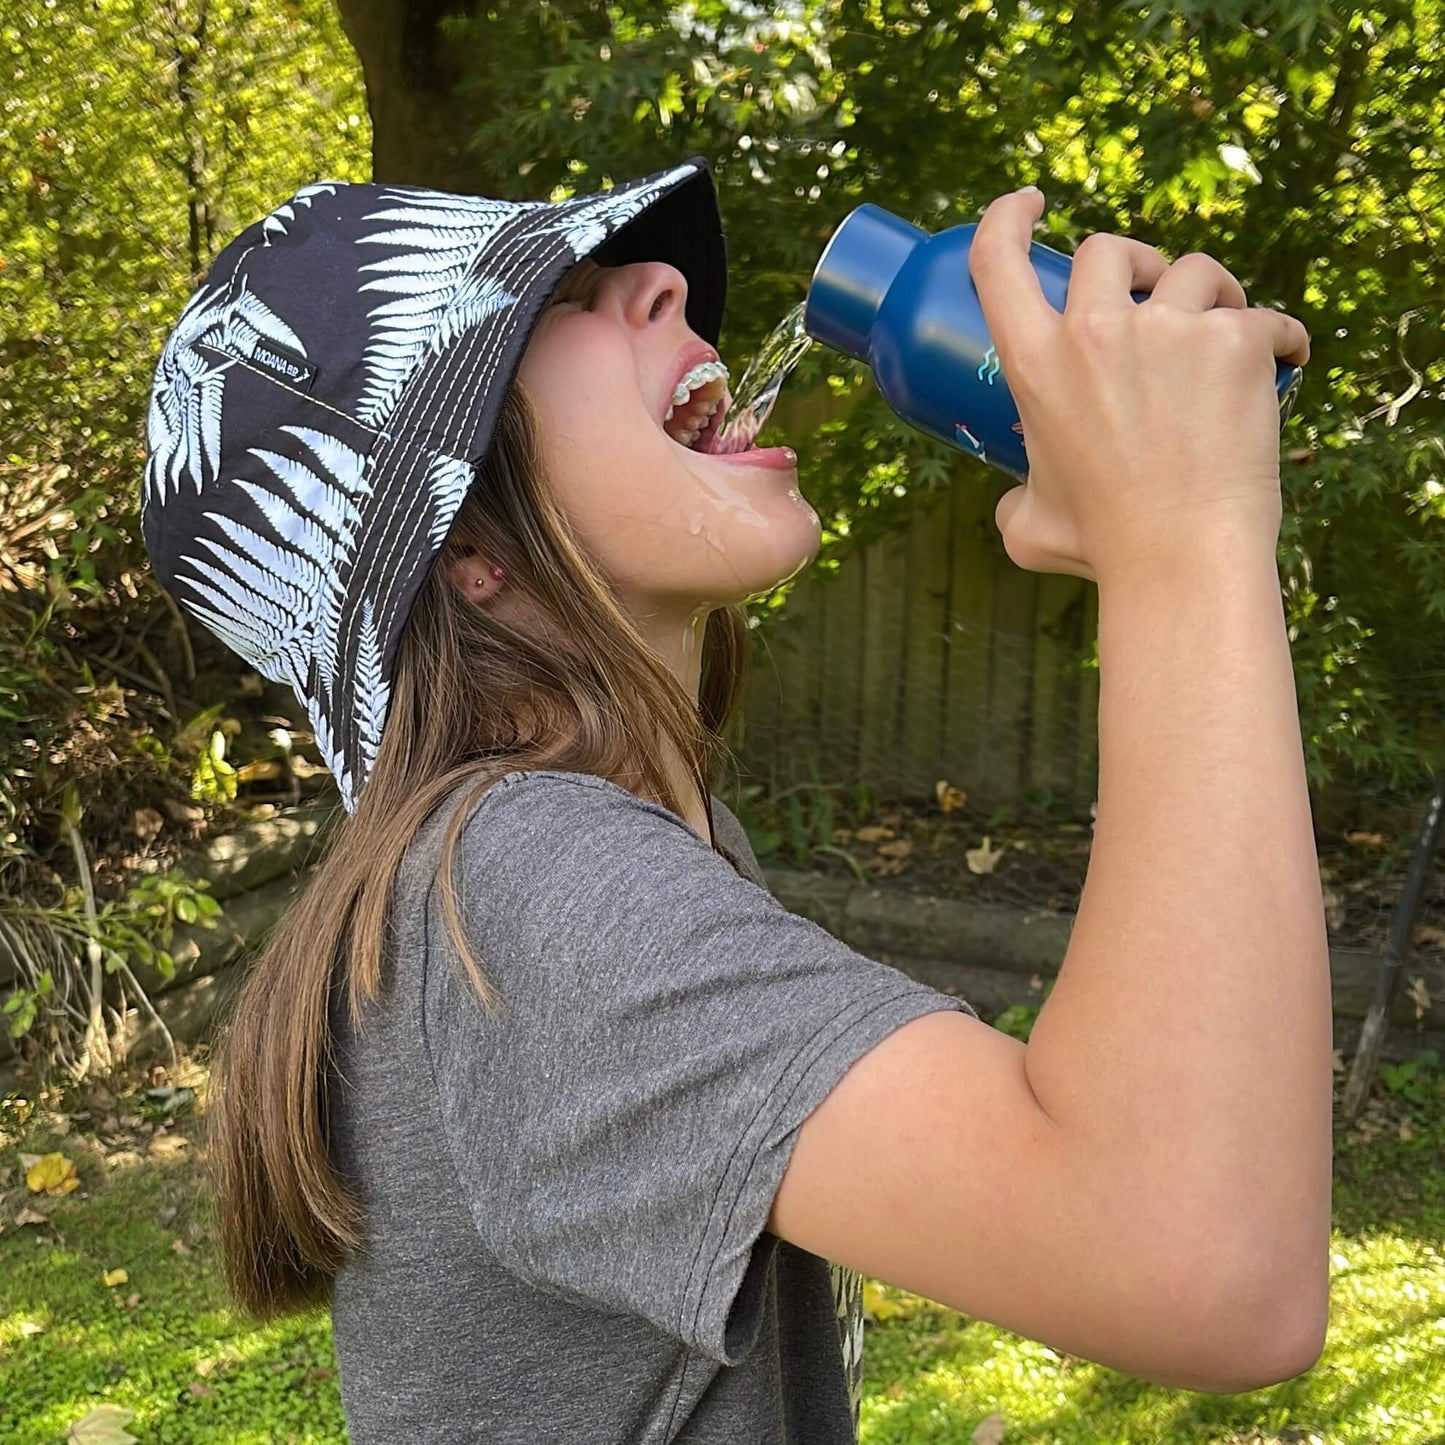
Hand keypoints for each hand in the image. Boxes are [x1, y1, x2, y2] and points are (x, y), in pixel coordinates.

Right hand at [967, 189, 1310, 583]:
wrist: (1181, 558)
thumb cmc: (1101, 546)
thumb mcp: (1027, 525)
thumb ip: (1013, 500)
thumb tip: (1013, 500)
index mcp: (1035, 365)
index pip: (997, 260)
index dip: (1007, 218)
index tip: (1030, 204)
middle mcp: (1095, 332)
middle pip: (1107, 248)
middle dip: (1132, 263)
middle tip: (1155, 296)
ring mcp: (1169, 330)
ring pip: (1195, 271)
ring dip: (1211, 293)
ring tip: (1225, 335)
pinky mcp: (1235, 340)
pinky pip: (1265, 317)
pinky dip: (1279, 338)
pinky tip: (1286, 364)